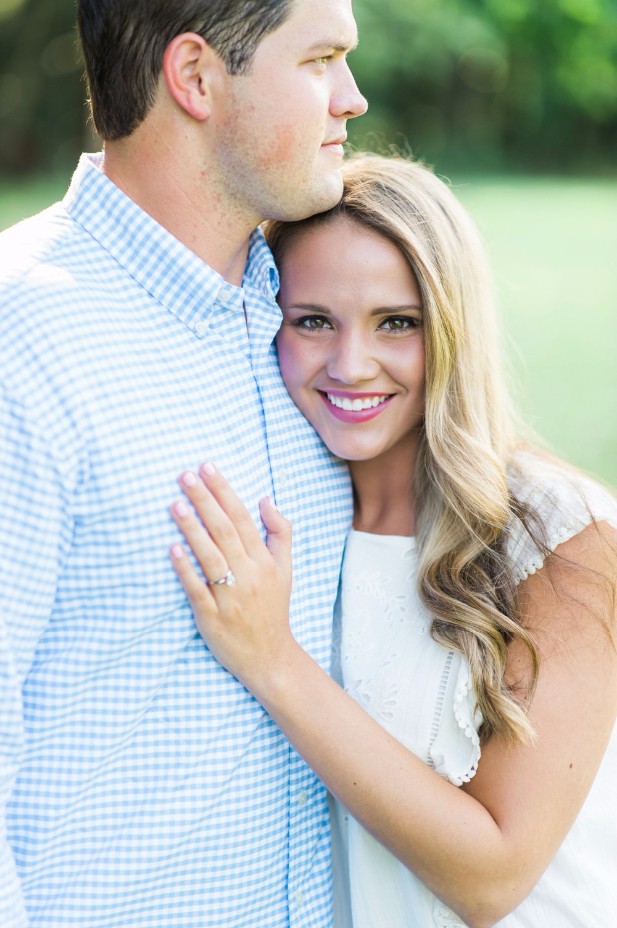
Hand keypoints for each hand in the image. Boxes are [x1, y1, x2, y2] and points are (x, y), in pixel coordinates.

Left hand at [169, 463, 296, 692]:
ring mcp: (230, 596)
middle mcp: (249, 575)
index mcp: (265, 561)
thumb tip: (265, 498)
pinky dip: (185, 569)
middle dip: (204, 500)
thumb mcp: (286, 568)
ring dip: (191, 529)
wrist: (269, 656)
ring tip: (175, 504)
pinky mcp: (211, 616)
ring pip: (210, 556)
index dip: (223, 490)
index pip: (242, 517)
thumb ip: (280, 532)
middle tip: (184, 475)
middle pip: (224, 531)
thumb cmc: (273, 607)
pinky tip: (172, 549)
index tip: (207, 467)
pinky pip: (197, 589)